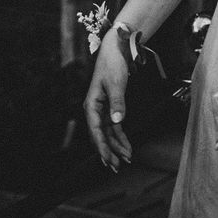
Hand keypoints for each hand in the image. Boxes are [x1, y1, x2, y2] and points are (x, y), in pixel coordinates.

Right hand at [84, 44, 131, 170]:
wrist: (115, 51)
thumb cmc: (112, 65)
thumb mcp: (116, 83)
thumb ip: (117, 102)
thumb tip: (117, 121)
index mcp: (91, 105)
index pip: (96, 131)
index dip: (102, 146)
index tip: (108, 159)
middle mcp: (94, 110)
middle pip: (100, 136)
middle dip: (109, 152)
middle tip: (116, 167)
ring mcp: (102, 110)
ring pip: (108, 134)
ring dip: (116, 147)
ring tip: (124, 160)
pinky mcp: (110, 108)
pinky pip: (114, 127)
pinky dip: (120, 137)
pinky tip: (125, 147)